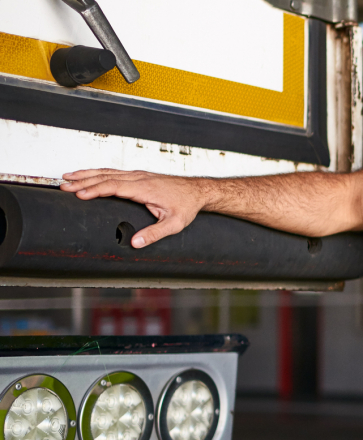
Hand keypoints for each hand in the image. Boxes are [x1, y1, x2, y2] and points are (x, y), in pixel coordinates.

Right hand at [61, 169, 207, 247]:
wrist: (198, 191)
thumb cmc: (187, 206)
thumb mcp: (174, 224)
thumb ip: (154, 233)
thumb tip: (135, 243)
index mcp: (145, 188)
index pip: (114, 187)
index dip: (95, 190)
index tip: (78, 194)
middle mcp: (139, 178)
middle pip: (106, 177)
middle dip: (83, 181)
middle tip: (63, 186)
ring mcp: (138, 175)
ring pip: (108, 172)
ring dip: (87, 174)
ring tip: (68, 177)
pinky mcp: (139, 176)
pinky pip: (114, 172)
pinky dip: (98, 172)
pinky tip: (88, 175)